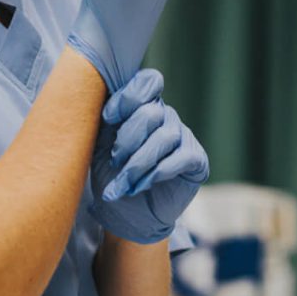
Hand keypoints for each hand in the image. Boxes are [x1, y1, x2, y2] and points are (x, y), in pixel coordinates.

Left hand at [89, 68, 208, 244]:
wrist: (124, 214)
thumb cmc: (110, 174)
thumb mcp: (100, 143)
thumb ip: (105, 119)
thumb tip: (101, 100)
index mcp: (142, 105)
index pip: (147, 82)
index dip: (127, 97)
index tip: (107, 118)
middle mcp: (165, 116)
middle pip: (151, 112)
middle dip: (127, 139)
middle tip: (114, 161)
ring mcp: (183, 136)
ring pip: (164, 137)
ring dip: (138, 163)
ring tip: (123, 183)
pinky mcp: (196, 160)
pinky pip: (181, 157)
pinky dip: (157, 172)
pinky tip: (141, 186)